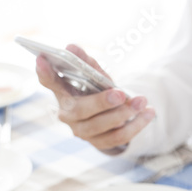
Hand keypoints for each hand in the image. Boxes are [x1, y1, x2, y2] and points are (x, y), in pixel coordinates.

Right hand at [36, 44, 154, 149]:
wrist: (110, 119)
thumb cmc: (98, 93)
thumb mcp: (95, 77)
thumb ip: (87, 63)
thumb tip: (72, 47)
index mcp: (63, 94)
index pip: (50, 83)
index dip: (45, 73)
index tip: (42, 58)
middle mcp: (68, 115)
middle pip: (81, 110)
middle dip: (102, 102)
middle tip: (122, 94)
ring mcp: (83, 132)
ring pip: (102, 126)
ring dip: (124, 114)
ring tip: (142, 101)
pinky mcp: (100, 143)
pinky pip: (118, 137)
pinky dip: (136, 125)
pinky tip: (149, 113)